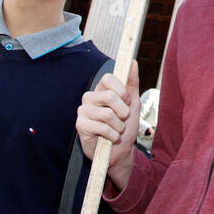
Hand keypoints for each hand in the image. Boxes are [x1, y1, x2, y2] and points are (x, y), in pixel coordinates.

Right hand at [76, 60, 140, 192]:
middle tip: (124, 119)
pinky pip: (102, 128)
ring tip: (118, 130)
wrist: (121, 151)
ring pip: (107, 114)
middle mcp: (89, 98)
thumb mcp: (133, 103)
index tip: (128, 101)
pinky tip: (112, 138)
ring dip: (119, 126)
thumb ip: (132, 82)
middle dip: (124, 112)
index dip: (121, 90)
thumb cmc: (126, 126)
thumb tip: (133, 62)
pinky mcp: (80, 126)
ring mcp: (83, 111)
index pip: (108, 78)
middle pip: (110, 96)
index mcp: (101, 90)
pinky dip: (113, 135)